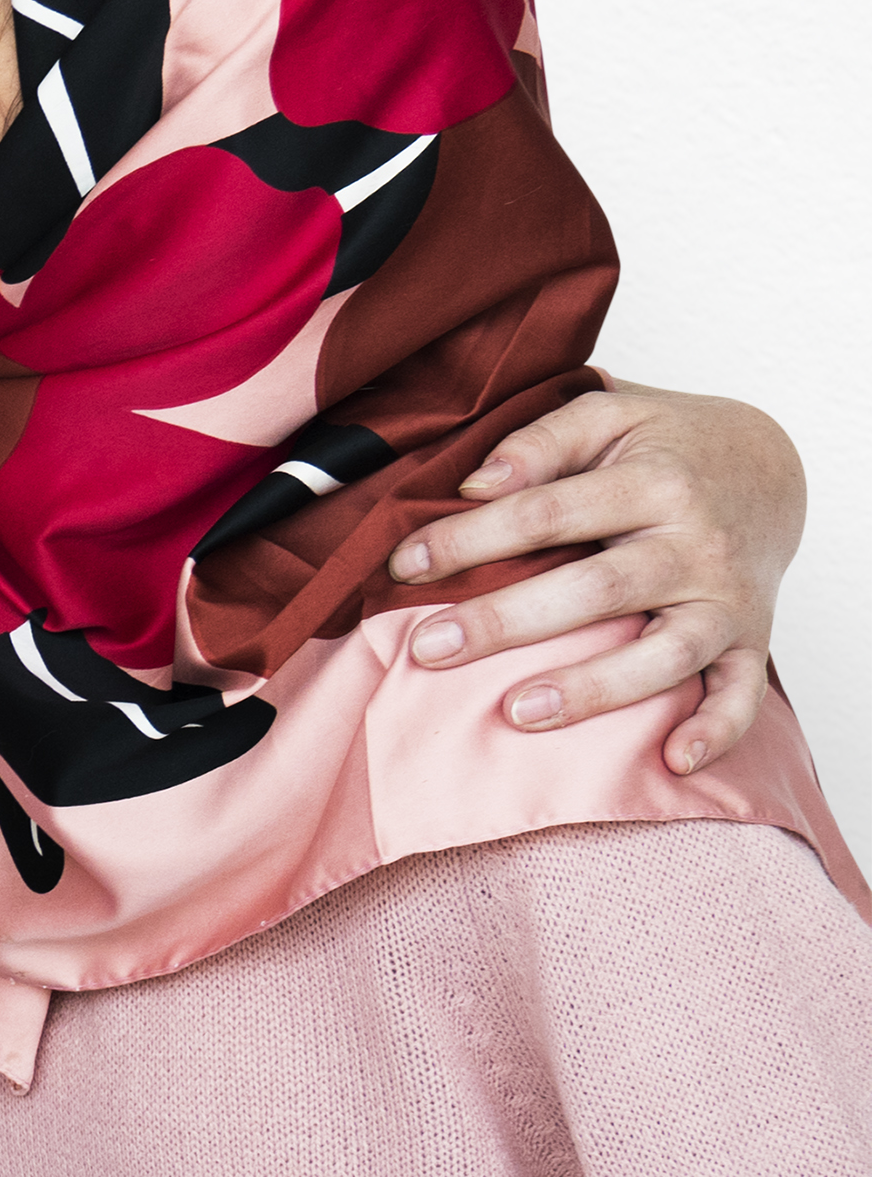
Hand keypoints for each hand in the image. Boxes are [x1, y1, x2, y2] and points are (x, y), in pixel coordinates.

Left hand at [388, 383, 807, 771]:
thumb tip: (475, 483)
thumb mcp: (607, 415)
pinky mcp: (753, 641)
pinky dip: (717, 731)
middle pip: (596, 589)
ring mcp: (728, 601)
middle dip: (507, 622)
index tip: (404, 564)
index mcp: (654, 483)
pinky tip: (673, 761)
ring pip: (665, 653)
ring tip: (518, 712)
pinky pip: (743, 695)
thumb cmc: (667, 443)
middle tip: (429, 648)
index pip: (547, 513)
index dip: (471, 539)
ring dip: (594, 689)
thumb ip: (541, 441)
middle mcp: (696, 546)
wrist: (770, 465)